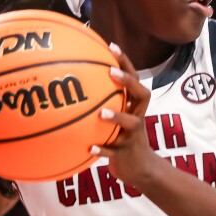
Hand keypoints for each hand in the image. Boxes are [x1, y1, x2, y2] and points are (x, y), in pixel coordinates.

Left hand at [91, 43, 158, 187]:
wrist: (140, 169)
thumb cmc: (123, 138)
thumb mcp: (118, 118)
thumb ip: (105, 102)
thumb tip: (75, 83)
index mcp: (134, 107)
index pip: (134, 79)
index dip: (125, 62)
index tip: (112, 46)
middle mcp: (137, 117)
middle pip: (141, 94)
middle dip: (128, 82)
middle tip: (111, 72)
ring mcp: (133, 135)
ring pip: (131, 123)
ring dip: (117, 117)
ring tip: (102, 114)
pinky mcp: (126, 154)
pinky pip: (114, 152)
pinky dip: (103, 150)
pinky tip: (90, 148)